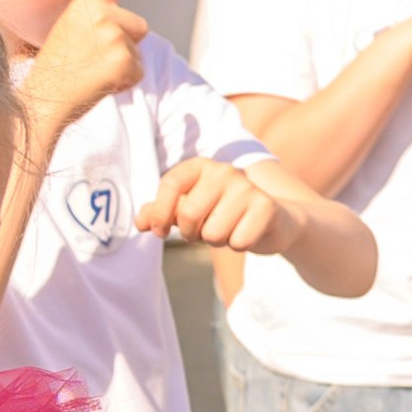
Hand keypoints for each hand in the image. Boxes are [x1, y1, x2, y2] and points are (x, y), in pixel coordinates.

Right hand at [20, 0, 159, 136]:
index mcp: (86, 2)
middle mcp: (101, 14)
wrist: (44, 100)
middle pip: (139, 25)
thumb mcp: (67, 24)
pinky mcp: (123, 61)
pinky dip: (124, 82)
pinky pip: (138, 71)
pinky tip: (100, 84)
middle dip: (124, 43)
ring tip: (93, 71)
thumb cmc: (55, 63)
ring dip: (124, 63)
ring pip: (138, 49)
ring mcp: (113, 37)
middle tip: (91, 58)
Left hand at [139, 157, 289, 254]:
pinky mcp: (265, 206)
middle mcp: (224, 170)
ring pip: (213, 232)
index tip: (158, 232)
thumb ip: (161, 213)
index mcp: (200, 166)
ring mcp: (246, 187)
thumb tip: (139, 223)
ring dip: (217, 241)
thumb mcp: (188, 211)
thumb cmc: (222, 214)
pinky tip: (246, 233)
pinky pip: (238, 242)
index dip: (159, 213)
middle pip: (189, 214)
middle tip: (203, 231)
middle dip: (192, 233)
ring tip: (228, 229)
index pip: (170, 184)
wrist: (271, 220)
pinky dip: (239, 245)